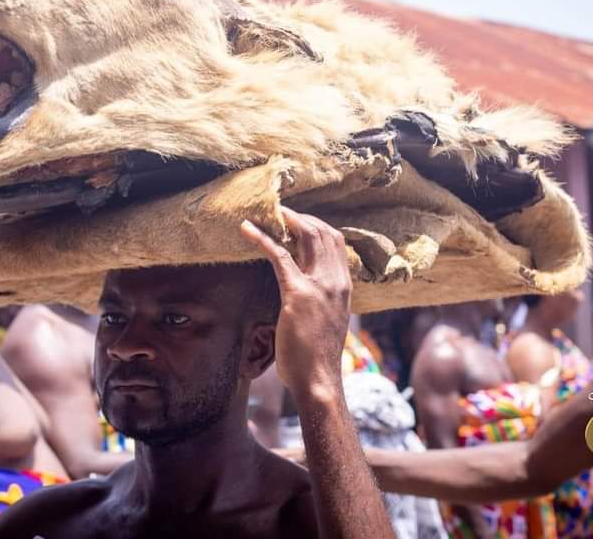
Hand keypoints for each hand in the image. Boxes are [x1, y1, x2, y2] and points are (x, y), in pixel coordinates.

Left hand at [240, 207, 350, 402]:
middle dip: (302, 218)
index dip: (318, 226)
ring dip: (287, 220)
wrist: (319, 380)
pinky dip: (262, 238)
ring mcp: (319, 285)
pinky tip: (247, 229)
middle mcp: (336, 281)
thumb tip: (307, 295)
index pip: (337, 242)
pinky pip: (280, 256)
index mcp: (345, 287)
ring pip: (306, 237)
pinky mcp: (297, 293)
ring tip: (269, 212)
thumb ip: (321, 302)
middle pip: (323, 233)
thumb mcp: (327, 322)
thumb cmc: (318, 357)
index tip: (299, 220)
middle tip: (282, 212)